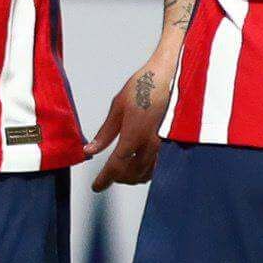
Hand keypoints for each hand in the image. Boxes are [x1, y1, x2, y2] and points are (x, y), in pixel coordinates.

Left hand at [84, 45, 178, 191]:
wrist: (171, 75)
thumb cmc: (145, 86)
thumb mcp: (118, 107)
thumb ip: (105, 132)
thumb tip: (91, 149)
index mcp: (134, 135)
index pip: (116, 166)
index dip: (104, 179)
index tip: (97, 186)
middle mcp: (150, 144)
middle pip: (131, 174)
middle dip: (117, 178)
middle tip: (108, 176)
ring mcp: (163, 145)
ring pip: (146, 173)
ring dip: (132, 176)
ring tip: (122, 170)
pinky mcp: (171, 142)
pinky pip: (158, 166)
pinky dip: (146, 170)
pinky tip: (139, 164)